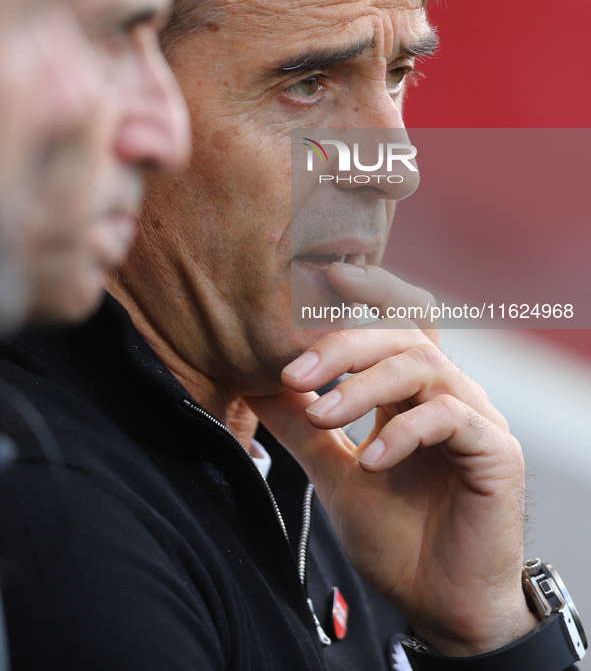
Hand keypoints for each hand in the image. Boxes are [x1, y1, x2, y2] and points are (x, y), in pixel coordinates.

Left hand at [248, 266, 535, 656]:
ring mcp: (475, 417)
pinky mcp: (495, 450)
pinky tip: (371, 461)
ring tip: (322, 415)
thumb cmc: (396, 538)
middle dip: (343, 345)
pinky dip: (403, 431)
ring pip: (422, 366)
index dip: (369, 291)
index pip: (395, 323)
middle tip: (293, 372)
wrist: (440, 604)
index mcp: (411, 393)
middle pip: (401, 336)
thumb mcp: (333, 474)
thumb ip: (302, 427)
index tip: (323, 277)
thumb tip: (256, 387)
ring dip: (363, 386)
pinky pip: (450, 417)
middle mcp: (446, 394)